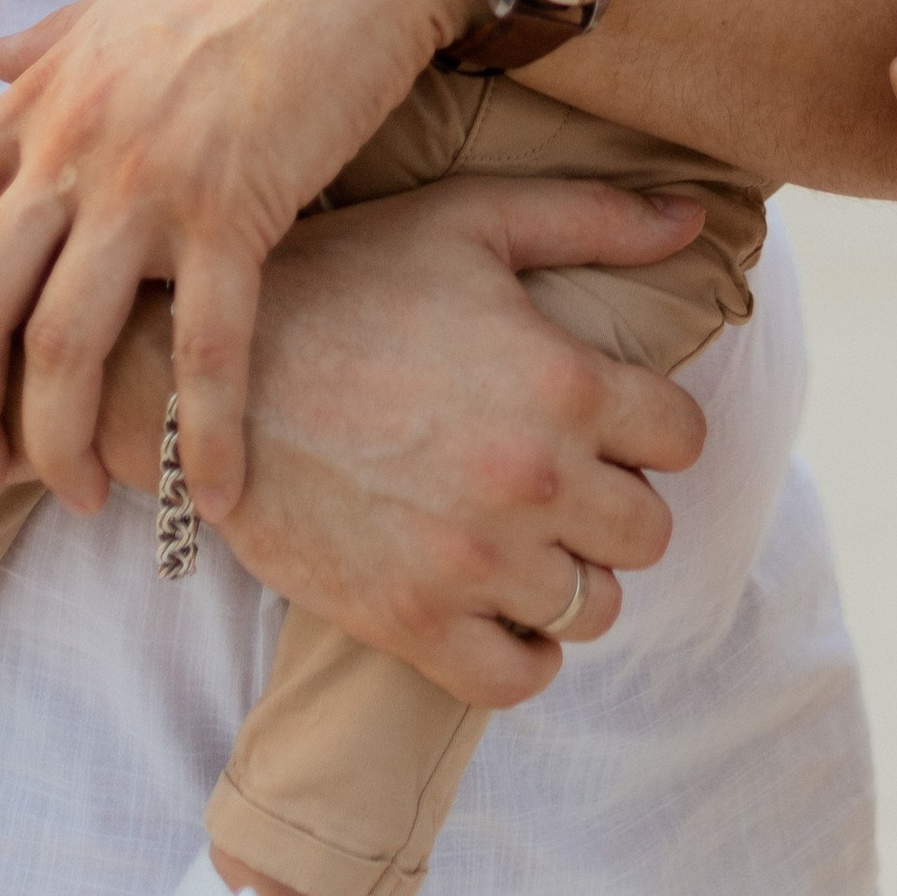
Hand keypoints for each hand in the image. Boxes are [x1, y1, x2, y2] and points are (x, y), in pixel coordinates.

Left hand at [0, 0, 497, 520]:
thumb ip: (52, 40)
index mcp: (45, 95)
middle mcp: (76, 143)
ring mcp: (152, 178)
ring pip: (63, 343)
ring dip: (60, 442)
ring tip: (84, 495)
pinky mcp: (242, 205)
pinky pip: (206, 351)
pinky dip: (206, 435)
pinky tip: (216, 496)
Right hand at [138, 177, 710, 706]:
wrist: (203, 376)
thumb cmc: (343, 281)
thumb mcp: (470, 221)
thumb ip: (592, 216)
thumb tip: (693, 217)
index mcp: (564, 381)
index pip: (683, 438)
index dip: (652, 428)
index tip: (611, 423)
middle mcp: (535, 478)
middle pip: (648, 533)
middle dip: (616, 506)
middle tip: (565, 483)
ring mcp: (474, 561)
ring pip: (593, 609)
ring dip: (571, 577)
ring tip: (526, 539)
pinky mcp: (410, 623)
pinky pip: (518, 679)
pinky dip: (522, 654)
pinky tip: (497, 608)